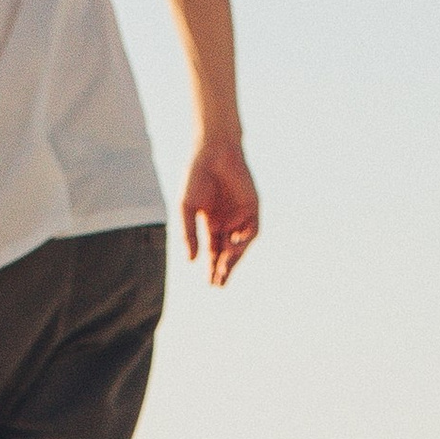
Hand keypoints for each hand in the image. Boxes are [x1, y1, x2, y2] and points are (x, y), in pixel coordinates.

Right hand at [182, 138, 258, 286]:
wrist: (212, 153)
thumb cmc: (196, 178)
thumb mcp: (187, 209)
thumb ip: (189, 234)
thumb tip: (191, 261)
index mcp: (211, 223)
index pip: (214, 252)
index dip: (212, 268)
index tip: (209, 284)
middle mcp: (228, 222)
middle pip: (228, 252)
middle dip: (224, 269)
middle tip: (218, 285)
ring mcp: (241, 215)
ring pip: (240, 244)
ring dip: (234, 259)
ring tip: (224, 271)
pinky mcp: (252, 207)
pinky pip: (251, 230)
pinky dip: (243, 240)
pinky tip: (233, 246)